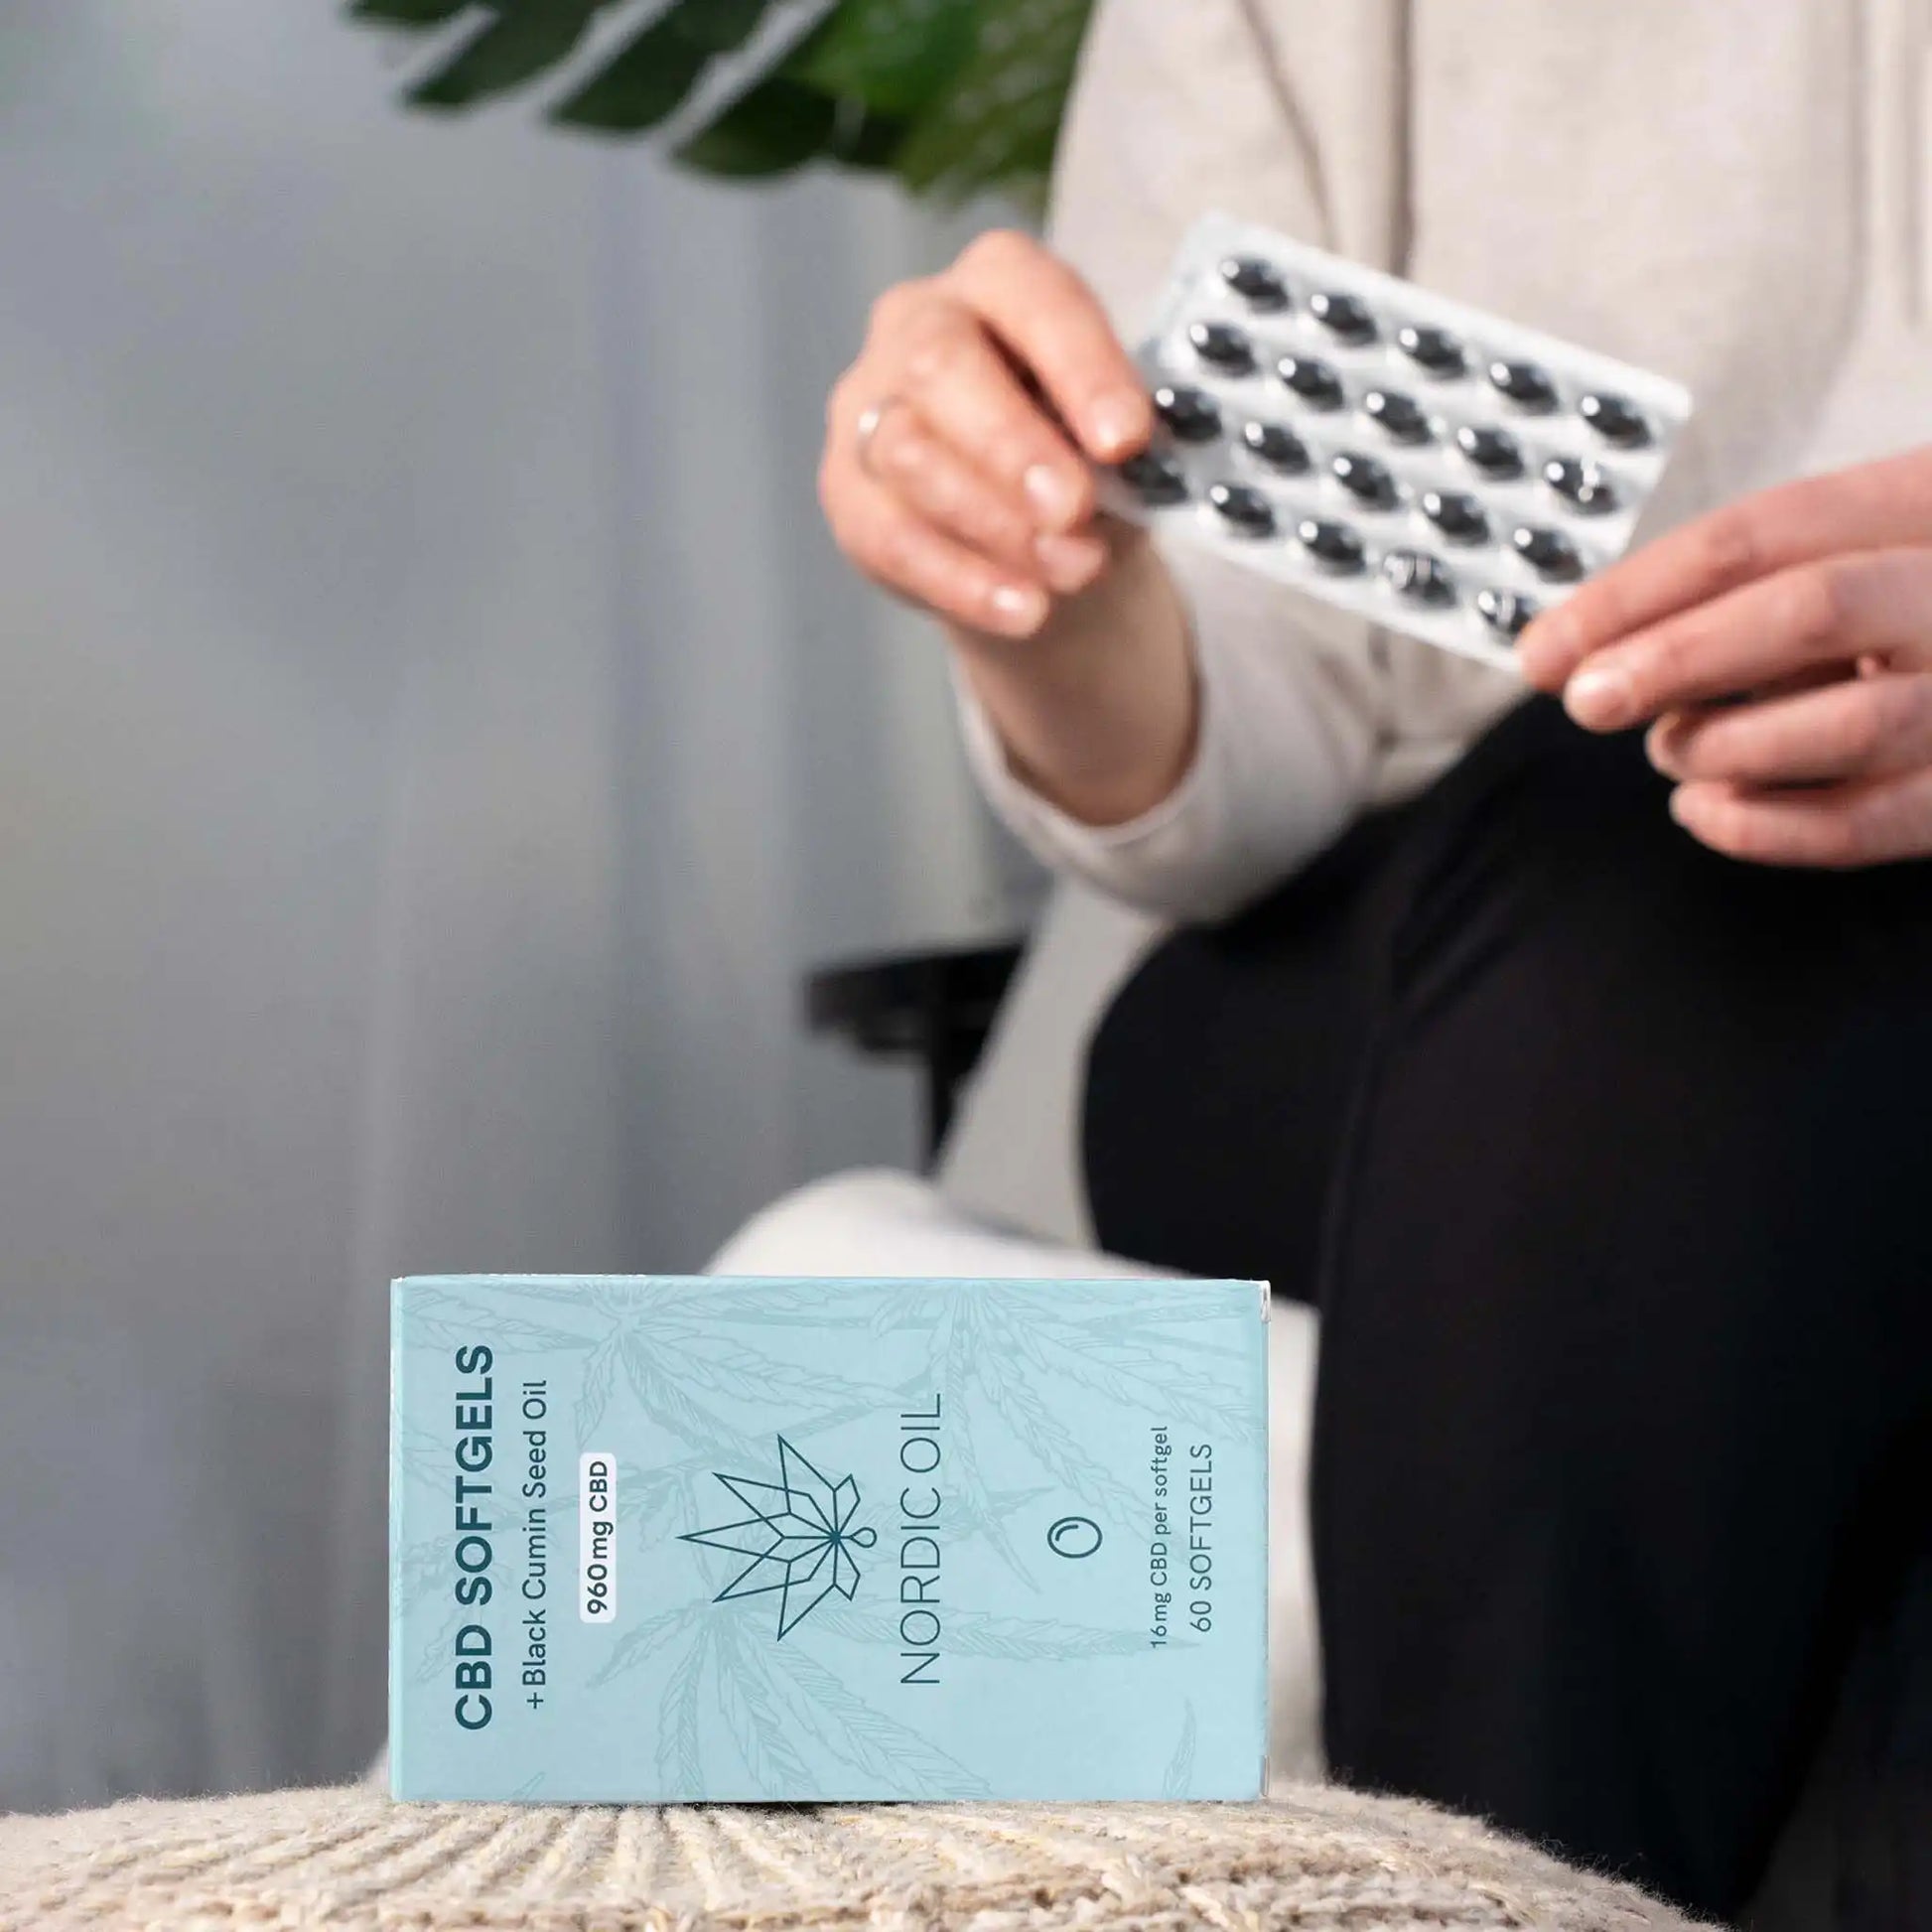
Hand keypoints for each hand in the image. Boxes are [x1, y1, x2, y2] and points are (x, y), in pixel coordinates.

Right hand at [819, 229, 1152, 639]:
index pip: (1031, 296)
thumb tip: (1125, 475)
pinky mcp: (846, 490)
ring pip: (906, 453)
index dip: (1080, 367)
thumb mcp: (1119, 443)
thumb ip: (1117, 448)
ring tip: (1070, 571)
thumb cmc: (1086, 460)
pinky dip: (963, 580)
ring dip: (993, 522)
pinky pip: (891, 537)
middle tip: (1072, 508)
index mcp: (999, 281)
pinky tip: (1023, 609)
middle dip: (1010, 444)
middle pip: (938, 365)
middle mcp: (916, 323)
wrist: (1045, 539)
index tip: (1126, 440)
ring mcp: (867, 405)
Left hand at [1518, 449, 1931, 865]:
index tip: (1547, 647)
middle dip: (1676, 658)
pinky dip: (1760, 827)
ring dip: (1723, 744)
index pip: (1762, 532)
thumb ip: (1731, 590)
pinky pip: (1863, 824)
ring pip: (1848, 724)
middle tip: (1589, 698)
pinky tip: (1702, 808)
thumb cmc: (1899, 607)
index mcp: (1922, 501)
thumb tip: (1573, 651)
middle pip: (1811, 609)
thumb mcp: (1840, 555)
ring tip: (1669, 749)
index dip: (1638, 592)